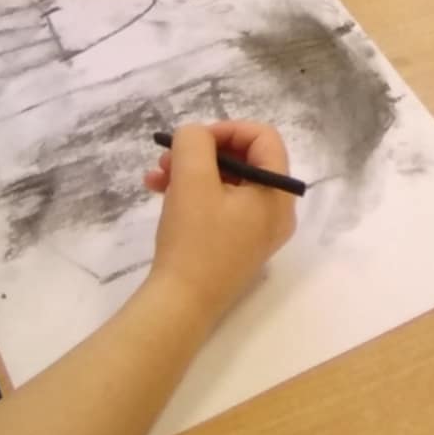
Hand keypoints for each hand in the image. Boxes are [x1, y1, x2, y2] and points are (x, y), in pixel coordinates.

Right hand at [142, 122, 296, 321]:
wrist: (179, 306)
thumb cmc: (193, 241)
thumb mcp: (192, 181)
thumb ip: (195, 142)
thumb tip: (195, 135)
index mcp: (277, 194)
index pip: (264, 138)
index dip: (227, 129)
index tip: (193, 138)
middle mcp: (276, 212)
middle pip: (245, 159)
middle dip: (202, 152)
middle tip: (168, 156)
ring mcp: (257, 231)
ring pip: (227, 181)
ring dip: (191, 171)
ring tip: (156, 176)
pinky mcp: (236, 244)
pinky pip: (220, 205)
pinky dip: (192, 193)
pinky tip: (159, 191)